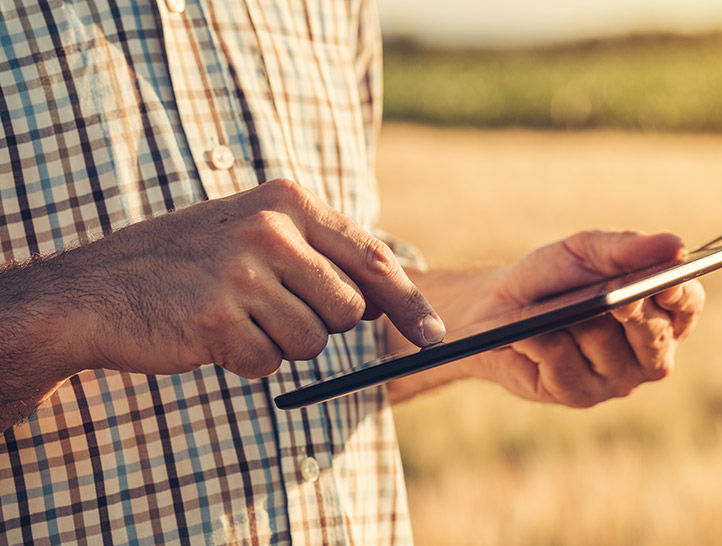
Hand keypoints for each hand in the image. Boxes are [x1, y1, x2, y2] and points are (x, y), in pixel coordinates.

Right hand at [51, 179, 443, 378]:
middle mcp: (270, 230)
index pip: (372, 259)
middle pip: (349, 310)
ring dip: (279, 343)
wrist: (95, 290)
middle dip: (320, 324)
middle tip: (269, 308)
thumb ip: (321, 254)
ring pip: (312, 343)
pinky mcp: (216, 318)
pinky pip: (269, 365)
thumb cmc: (187, 265)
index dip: (409, 302)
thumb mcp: (255, 234)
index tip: (435, 334)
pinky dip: (246, 363)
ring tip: (233, 316)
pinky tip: (210, 336)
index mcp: (286, 201)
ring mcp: (242, 273)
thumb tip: (393, 299)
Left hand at [470, 231, 703, 406]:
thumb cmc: (553, 278)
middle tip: (613, 300)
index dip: (680, 295)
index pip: (688, 305)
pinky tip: (528, 333)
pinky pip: (564, 360)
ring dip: (572, 318)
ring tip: (551, 309)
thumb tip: (677, 247)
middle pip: (653, 333)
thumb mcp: (587, 251)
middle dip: (629, 310)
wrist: (496, 308)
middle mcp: (648, 353)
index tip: (666, 283)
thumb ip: (628, 249)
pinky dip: (540, 339)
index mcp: (663, 314)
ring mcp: (616, 379)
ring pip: (603, 343)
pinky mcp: (580, 396)